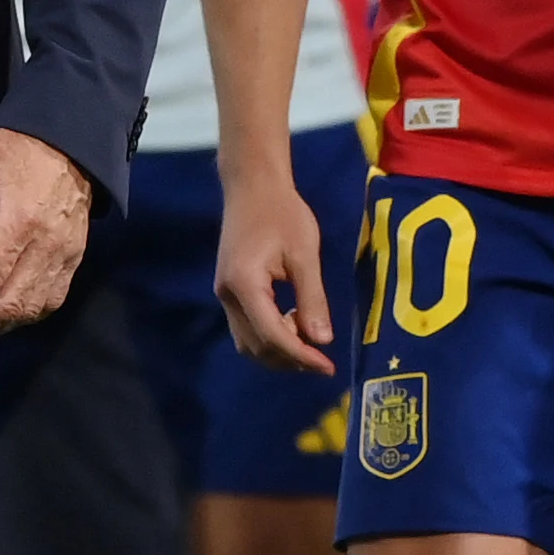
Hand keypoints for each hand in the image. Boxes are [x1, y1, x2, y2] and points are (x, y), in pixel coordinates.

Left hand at [0, 126, 91, 341]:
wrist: (70, 143)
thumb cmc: (17, 149)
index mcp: (21, 221)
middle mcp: (48, 245)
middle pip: (13, 302)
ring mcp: (66, 255)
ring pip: (34, 308)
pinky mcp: (74, 258)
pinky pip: (52, 300)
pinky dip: (26, 316)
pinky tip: (2, 318)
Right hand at [212, 162, 335, 374]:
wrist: (252, 186)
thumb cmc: (282, 213)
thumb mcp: (305, 254)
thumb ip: (312, 299)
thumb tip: (322, 341)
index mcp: (245, 285)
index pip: (273, 336)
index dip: (302, 356)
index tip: (329, 368)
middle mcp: (227, 296)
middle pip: (256, 346)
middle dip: (290, 359)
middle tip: (323, 360)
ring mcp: (224, 295)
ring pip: (248, 342)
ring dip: (278, 352)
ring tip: (310, 344)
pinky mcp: (229, 291)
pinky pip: (247, 328)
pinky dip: (270, 337)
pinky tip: (293, 325)